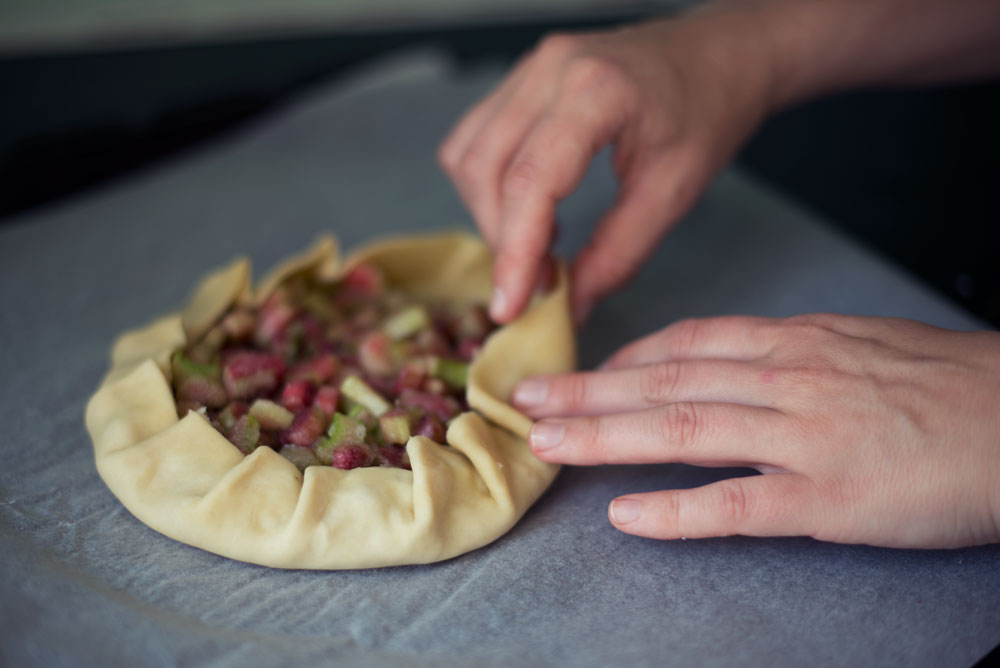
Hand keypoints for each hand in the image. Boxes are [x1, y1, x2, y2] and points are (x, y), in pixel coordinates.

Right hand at [438, 13, 772, 323]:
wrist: (716, 56)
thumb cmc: (707, 111)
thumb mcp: (673, 194)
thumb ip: (617, 255)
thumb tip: (571, 308)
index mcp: (598, 91)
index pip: (530, 181)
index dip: (514, 252)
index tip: (508, 306)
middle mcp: (551, 70)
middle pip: (486, 170)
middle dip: (503, 240)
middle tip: (540, 285)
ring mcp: (530, 70)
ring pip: (468, 157)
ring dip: (490, 215)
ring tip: (537, 247)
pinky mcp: (520, 79)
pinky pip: (474, 140)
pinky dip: (488, 187)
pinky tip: (530, 208)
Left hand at [511, 314, 999, 547]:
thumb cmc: (952, 382)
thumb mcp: (863, 344)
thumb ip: (792, 352)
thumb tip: (733, 362)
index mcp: (797, 341)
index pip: (688, 343)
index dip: (624, 359)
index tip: (582, 373)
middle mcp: (789, 378)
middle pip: (666, 380)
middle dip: (588, 392)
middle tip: (527, 399)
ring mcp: (806, 437)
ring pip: (685, 429)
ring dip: (608, 439)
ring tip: (550, 447)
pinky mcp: (830, 499)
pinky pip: (738, 504)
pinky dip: (677, 512)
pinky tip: (628, 516)